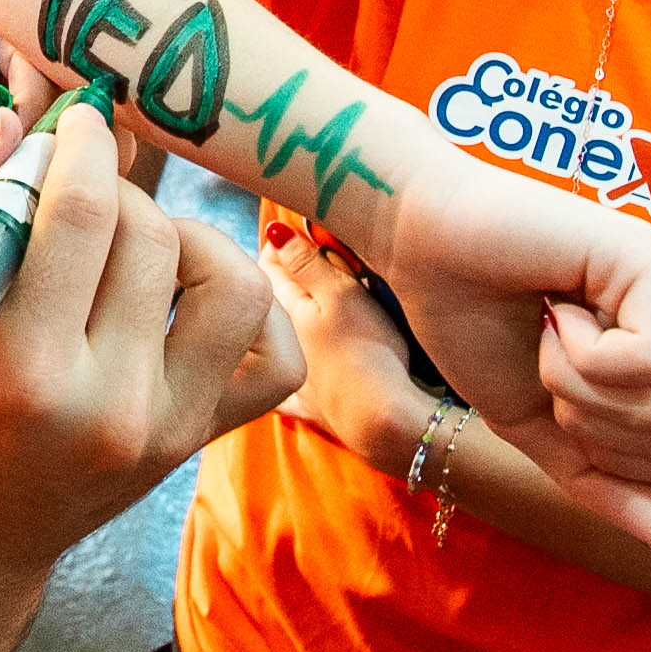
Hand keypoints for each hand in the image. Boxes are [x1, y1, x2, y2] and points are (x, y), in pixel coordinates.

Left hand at [0, 15, 65, 226]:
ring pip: (60, 148)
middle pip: (64, 107)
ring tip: (3, 201)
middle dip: (41, 148)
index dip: (31, 106)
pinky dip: (32, 201)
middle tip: (12, 182)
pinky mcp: (20, 162)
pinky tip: (11, 216)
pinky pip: (44, 181)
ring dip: (36, 178)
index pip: (39, 62)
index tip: (11, 146)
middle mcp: (15, 75)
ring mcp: (22, 123)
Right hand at [0, 102, 295, 583]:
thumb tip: (17, 124)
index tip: (78, 121)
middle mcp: (109, 406)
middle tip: (77, 194)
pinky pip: (274, 356)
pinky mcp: (199, 439)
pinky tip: (189, 294)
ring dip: (188, 239)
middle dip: (115, 191)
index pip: (82, 219)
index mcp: (21, 372)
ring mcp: (167, 427)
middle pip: (152, 239)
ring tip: (133, 245)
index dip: (84, 147)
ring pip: (233, 285)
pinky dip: (248, 307)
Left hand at [259, 224, 417, 467]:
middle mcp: (281, 342)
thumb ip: (307, 262)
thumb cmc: (367, 351)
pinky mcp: (313, 404)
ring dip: (286, 320)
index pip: (270, 265)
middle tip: (298, 259)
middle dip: (281, 279)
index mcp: (287, 309)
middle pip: (273, 300)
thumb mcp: (341, 295)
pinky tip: (276, 372)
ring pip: (281, 338)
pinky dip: (283, 374)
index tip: (293, 235)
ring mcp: (295, 375)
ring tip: (304, 305)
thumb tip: (273, 231)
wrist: (381, 420)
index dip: (280, 246)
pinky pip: (289, 389)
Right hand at [371, 153, 650, 552]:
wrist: (420, 248)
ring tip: (548, 328)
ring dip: (580, 388)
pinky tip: (554, 307)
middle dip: (595, 428)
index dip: (612, 456)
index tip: (556, 393)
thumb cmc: (472, 324)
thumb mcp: (536, 427)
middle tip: (549, 360)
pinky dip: (583, 358)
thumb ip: (600, 482)